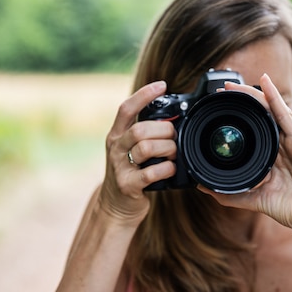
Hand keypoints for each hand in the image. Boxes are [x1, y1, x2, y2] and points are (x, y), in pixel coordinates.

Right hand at [98, 81, 176, 225]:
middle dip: (164, 130)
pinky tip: (170, 169)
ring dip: (167, 149)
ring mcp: (120, 167)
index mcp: (117, 134)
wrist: (116, 206)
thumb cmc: (131, 172)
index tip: (161, 85)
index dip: (143, 95)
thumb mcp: (131, 148)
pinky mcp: (128, 185)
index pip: (126, 108)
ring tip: (174, 153)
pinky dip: (166, 169)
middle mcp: (116, 147)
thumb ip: (145, 133)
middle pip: (140, 128)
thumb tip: (173, 118)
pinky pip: (150, 172)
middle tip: (174, 137)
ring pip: (146, 148)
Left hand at [200, 74, 291, 236]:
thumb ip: (231, 194)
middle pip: (261, 114)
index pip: (254, 128)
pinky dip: (274, 97)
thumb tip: (203, 188)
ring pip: (271, 109)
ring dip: (252, 94)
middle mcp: (283, 144)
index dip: (239, 115)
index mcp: (273, 155)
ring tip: (233, 84)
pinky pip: (285, 115)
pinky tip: (264, 82)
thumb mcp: (255, 199)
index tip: (219, 106)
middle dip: (242, 99)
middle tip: (221, 89)